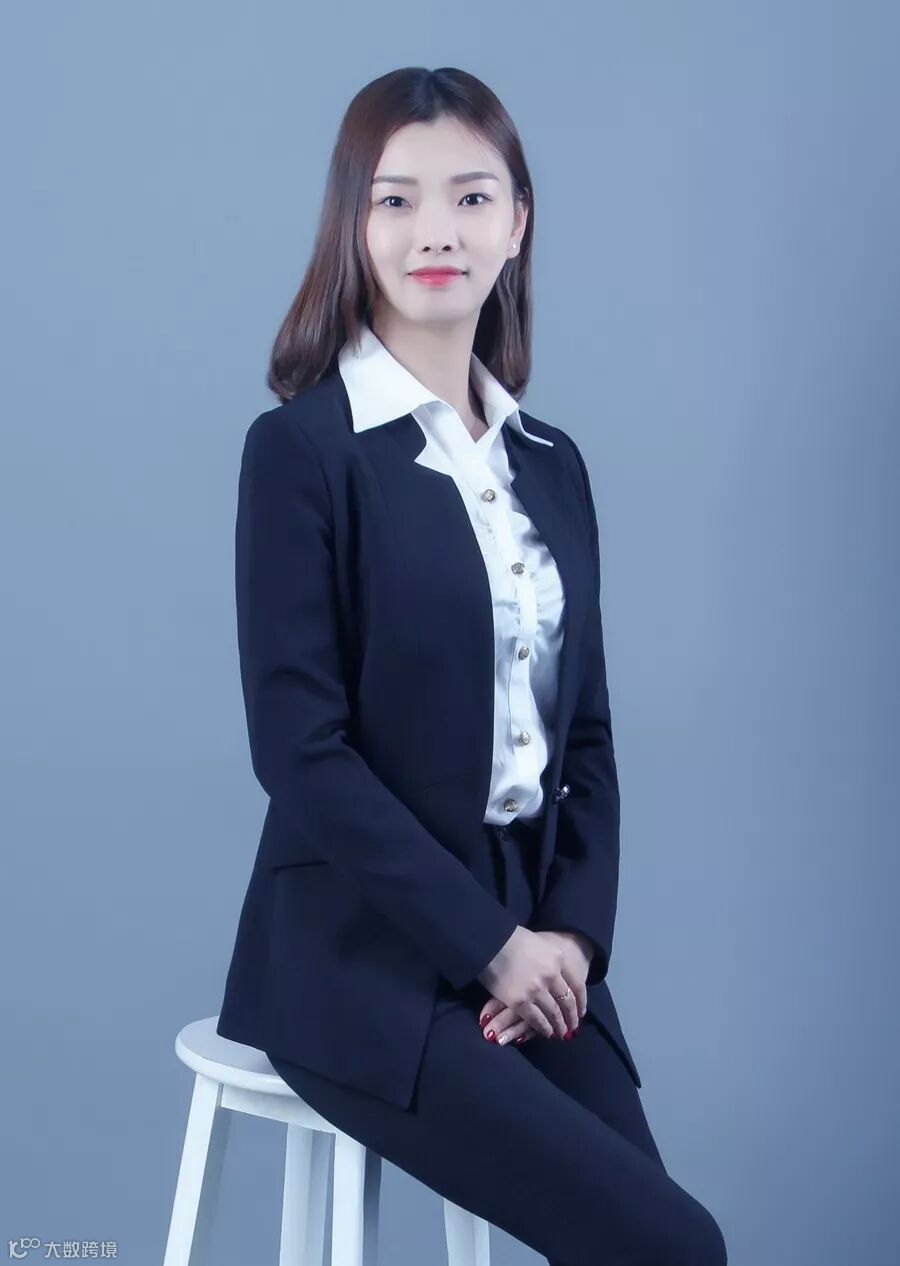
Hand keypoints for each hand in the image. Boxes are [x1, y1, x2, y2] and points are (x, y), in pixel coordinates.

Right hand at [476, 930, 592, 1044]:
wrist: (489, 941)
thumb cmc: (512, 938)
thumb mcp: (540, 944)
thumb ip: (551, 962)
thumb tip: (557, 978)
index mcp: (559, 959)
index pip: (577, 985)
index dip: (581, 1001)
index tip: (581, 1011)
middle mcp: (552, 976)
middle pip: (567, 1001)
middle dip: (571, 1017)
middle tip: (573, 1027)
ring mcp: (536, 990)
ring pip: (553, 1013)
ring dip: (559, 1025)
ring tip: (561, 1032)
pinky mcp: (520, 1002)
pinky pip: (536, 1020)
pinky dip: (543, 1028)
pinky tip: (547, 1032)